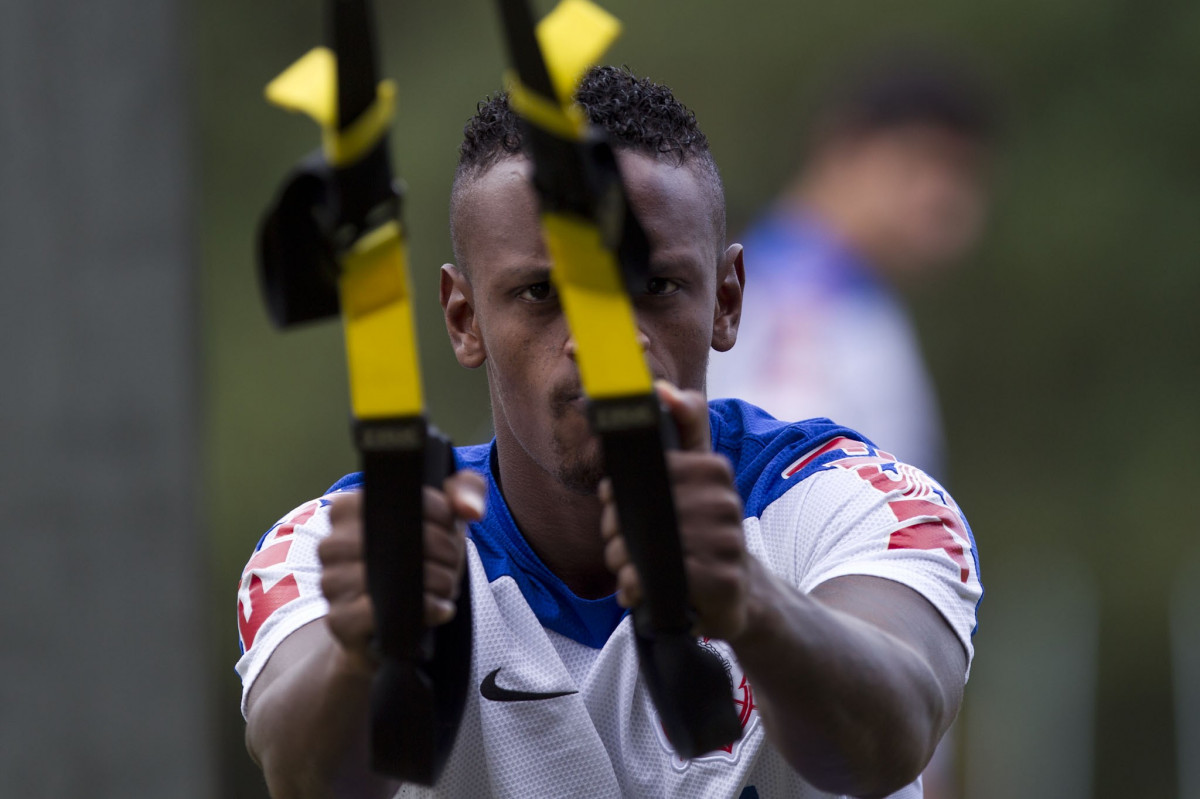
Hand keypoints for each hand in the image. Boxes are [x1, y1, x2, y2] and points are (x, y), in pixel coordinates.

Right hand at [318, 471, 486, 665]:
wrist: (387, 625)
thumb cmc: (414, 562)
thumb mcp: (442, 520)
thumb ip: (464, 491)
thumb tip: (471, 510)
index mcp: (347, 509)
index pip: (407, 499)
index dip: (444, 516)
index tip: (450, 530)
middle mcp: (331, 543)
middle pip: (402, 536)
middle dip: (444, 550)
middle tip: (451, 563)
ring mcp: (331, 582)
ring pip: (395, 575)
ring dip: (437, 581)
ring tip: (444, 585)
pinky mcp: (340, 619)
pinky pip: (382, 612)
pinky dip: (422, 609)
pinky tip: (438, 608)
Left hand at [600, 381, 750, 641]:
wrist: (737, 588)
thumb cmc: (702, 524)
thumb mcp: (695, 472)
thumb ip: (683, 424)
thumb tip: (662, 388)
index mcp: (715, 470)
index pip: (647, 473)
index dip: (619, 491)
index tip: (613, 502)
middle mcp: (725, 503)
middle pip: (641, 511)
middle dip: (616, 530)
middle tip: (618, 542)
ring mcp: (727, 543)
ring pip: (646, 547)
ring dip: (624, 561)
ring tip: (628, 567)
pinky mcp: (723, 581)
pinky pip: (660, 580)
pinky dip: (639, 587)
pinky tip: (639, 589)